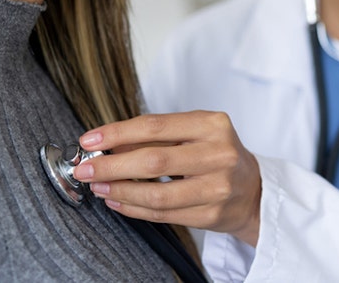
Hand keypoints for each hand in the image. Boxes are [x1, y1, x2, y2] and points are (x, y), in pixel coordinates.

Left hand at [72, 111, 262, 245]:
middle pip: (154, 160)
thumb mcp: (194, 134)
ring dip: (120, 191)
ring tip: (99, 187)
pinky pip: (164, 215)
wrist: (253, 190)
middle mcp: (219, 154)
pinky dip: (134, 209)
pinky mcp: (212, 215)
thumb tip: (107, 144)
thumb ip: (156, 137)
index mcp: (213, 124)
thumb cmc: (216, 155)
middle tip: (86, 169)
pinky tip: (118, 202)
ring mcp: (218, 187)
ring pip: (157, 194)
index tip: (90, 140)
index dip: (118, 133)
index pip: (156, 126)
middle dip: (111, 166)